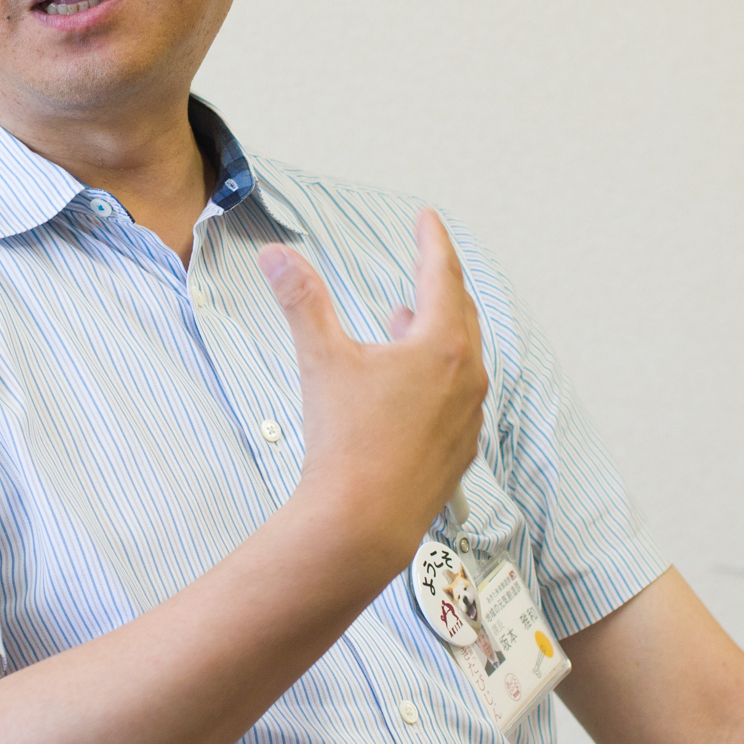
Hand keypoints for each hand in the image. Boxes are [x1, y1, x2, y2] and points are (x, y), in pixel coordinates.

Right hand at [259, 210, 486, 566]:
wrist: (362, 524)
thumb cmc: (346, 443)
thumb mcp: (321, 360)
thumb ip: (302, 301)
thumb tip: (275, 255)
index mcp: (441, 346)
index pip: (442, 275)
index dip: (432, 241)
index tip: (426, 219)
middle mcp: (466, 378)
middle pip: (460, 313)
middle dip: (439, 283)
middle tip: (425, 261)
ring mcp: (468, 416)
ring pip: (461, 356)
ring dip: (437, 330)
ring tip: (406, 318)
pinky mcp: (460, 449)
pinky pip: (458, 396)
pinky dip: (438, 374)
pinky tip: (410, 384)